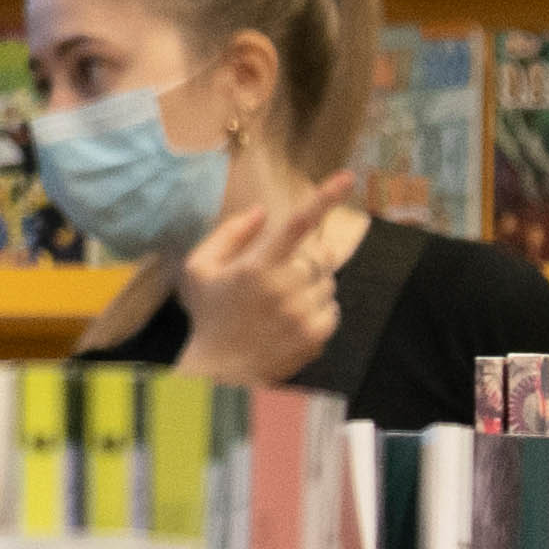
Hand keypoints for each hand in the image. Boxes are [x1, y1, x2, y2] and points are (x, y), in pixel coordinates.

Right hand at [172, 175, 365, 387]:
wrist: (220, 371)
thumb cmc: (209, 315)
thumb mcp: (200, 269)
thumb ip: (228, 234)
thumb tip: (260, 212)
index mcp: (257, 267)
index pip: (297, 223)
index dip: (325, 197)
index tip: (348, 177)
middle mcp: (284, 288)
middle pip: (319, 257)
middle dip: (307, 261)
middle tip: (282, 278)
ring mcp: (303, 313)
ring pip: (327, 283)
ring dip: (311, 287)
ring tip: (280, 305)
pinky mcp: (316, 335)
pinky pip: (333, 309)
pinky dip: (318, 310)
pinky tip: (291, 321)